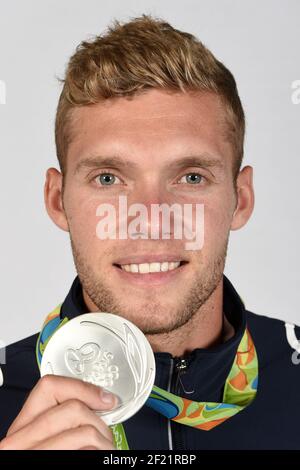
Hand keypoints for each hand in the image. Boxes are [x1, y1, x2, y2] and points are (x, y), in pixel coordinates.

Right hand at [0, 375, 117, 449]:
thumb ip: (60, 422)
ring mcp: (35, 457)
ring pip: (85, 432)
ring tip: (103, 452)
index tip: (104, 399)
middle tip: (104, 438)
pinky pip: (89, 452)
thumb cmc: (52, 458)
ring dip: (105, 443)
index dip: (82, 388)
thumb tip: (98, 401)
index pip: (49, 388)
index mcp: (20, 431)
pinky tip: (97, 457)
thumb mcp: (46, 441)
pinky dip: (102, 453)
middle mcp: (20, 445)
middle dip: (99, 422)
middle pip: (73, 409)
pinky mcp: (53, 466)